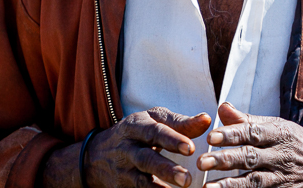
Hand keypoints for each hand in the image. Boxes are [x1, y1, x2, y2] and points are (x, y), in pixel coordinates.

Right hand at [42, 107, 211, 187]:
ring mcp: (123, 170)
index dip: (173, 140)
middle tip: (188, 179)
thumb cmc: (136, 133)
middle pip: (146, 158)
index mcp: (137, 126)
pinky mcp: (121, 187)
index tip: (191, 148)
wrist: (96, 155)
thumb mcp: (153, 120)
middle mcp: (127, 148)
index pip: (156, 132)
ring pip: (140, 181)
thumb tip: (206, 120)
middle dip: (167, 169)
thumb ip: (180, 123)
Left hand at [197, 103, 302, 187]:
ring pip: (254, 182)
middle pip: (250, 157)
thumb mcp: (282, 129)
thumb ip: (250, 121)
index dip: (232, 134)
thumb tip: (222, 107)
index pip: (253, 132)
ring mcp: (285, 179)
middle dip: (225, 159)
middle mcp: (283, 155)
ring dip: (230, 185)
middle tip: (201, 162)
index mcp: (281, 134)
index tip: (211, 137)